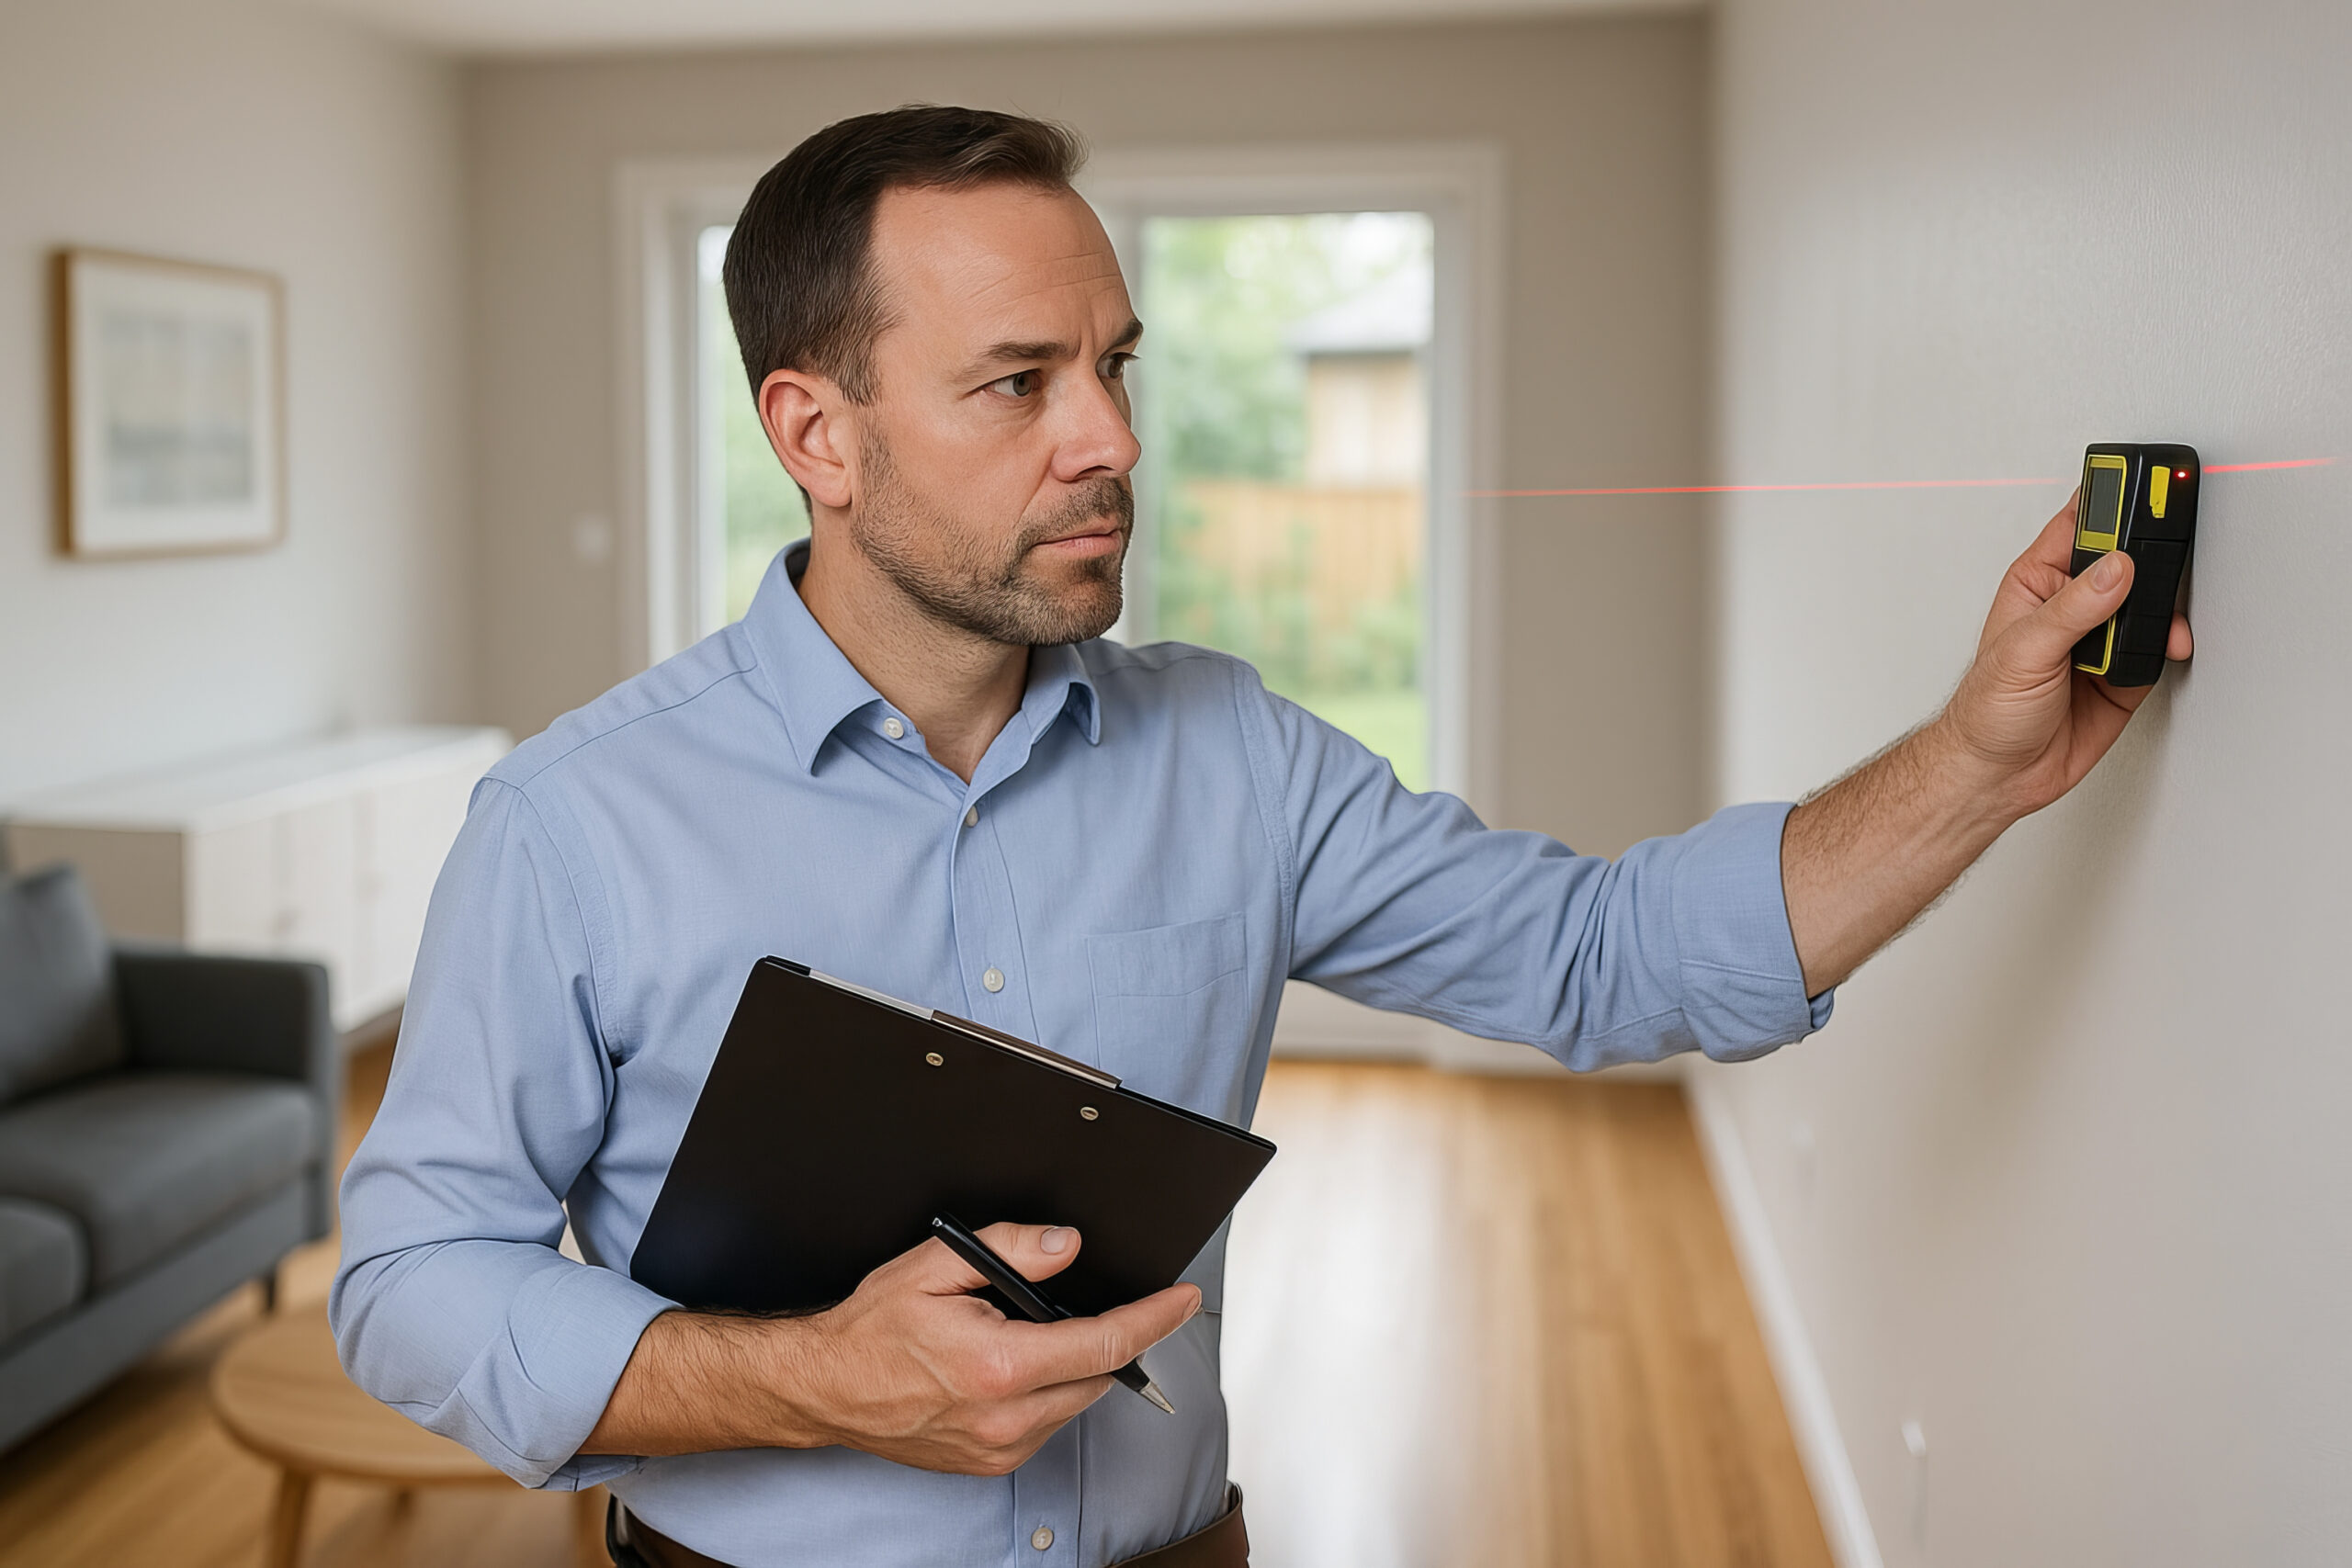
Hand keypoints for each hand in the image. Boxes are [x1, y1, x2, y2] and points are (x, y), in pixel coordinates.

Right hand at [777, 1222, 1198, 1473]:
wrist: (824, 1388)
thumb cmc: (871, 1329)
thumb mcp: (934, 1265)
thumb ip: (1009, 1250)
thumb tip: (1067, 1246)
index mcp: (998, 1366)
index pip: (1104, 1344)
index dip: (1154, 1318)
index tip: (1182, 1299)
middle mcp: (1006, 1418)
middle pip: (1099, 1377)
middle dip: (1110, 1339)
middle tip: (1093, 1304)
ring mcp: (1000, 1448)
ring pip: (1076, 1403)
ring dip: (1075, 1368)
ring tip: (1032, 1335)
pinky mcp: (992, 1465)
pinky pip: (1048, 1424)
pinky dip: (1049, 1394)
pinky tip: (1016, 1369)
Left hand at [1780, 493, 2194, 992]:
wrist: (1998, 776)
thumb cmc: (1986, 712)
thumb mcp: (2025, 651)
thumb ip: (2075, 608)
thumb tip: (2116, 568)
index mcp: (2038, 583)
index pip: (2081, 525)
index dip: (2113, 503)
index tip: (2145, 486)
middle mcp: (2072, 605)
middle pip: (2127, 560)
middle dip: (2152, 557)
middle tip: (2169, 556)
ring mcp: (2100, 637)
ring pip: (2149, 603)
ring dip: (2162, 608)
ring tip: (2158, 620)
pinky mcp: (2124, 671)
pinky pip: (2158, 645)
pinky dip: (2167, 644)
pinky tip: (2164, 647)